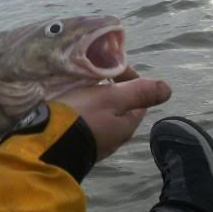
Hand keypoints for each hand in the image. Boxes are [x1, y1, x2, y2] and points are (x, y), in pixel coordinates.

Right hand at [55, 67, 170, 160]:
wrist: (44, 145)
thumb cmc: (81, 117)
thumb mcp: (111, 98)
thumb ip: (139, 92)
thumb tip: (167, 89)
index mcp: (127, 126)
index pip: (138, 97)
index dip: (127, 77)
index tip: (108, 66)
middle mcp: (114, 138)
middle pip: (118, 107)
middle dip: (108, 89)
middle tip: (90, 74)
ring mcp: (93, 144)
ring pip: (99, 115)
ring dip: (92, 100)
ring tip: (77, 86)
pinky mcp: (74, 144)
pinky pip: (83, 122)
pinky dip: (80, 110)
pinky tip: (68, 104)